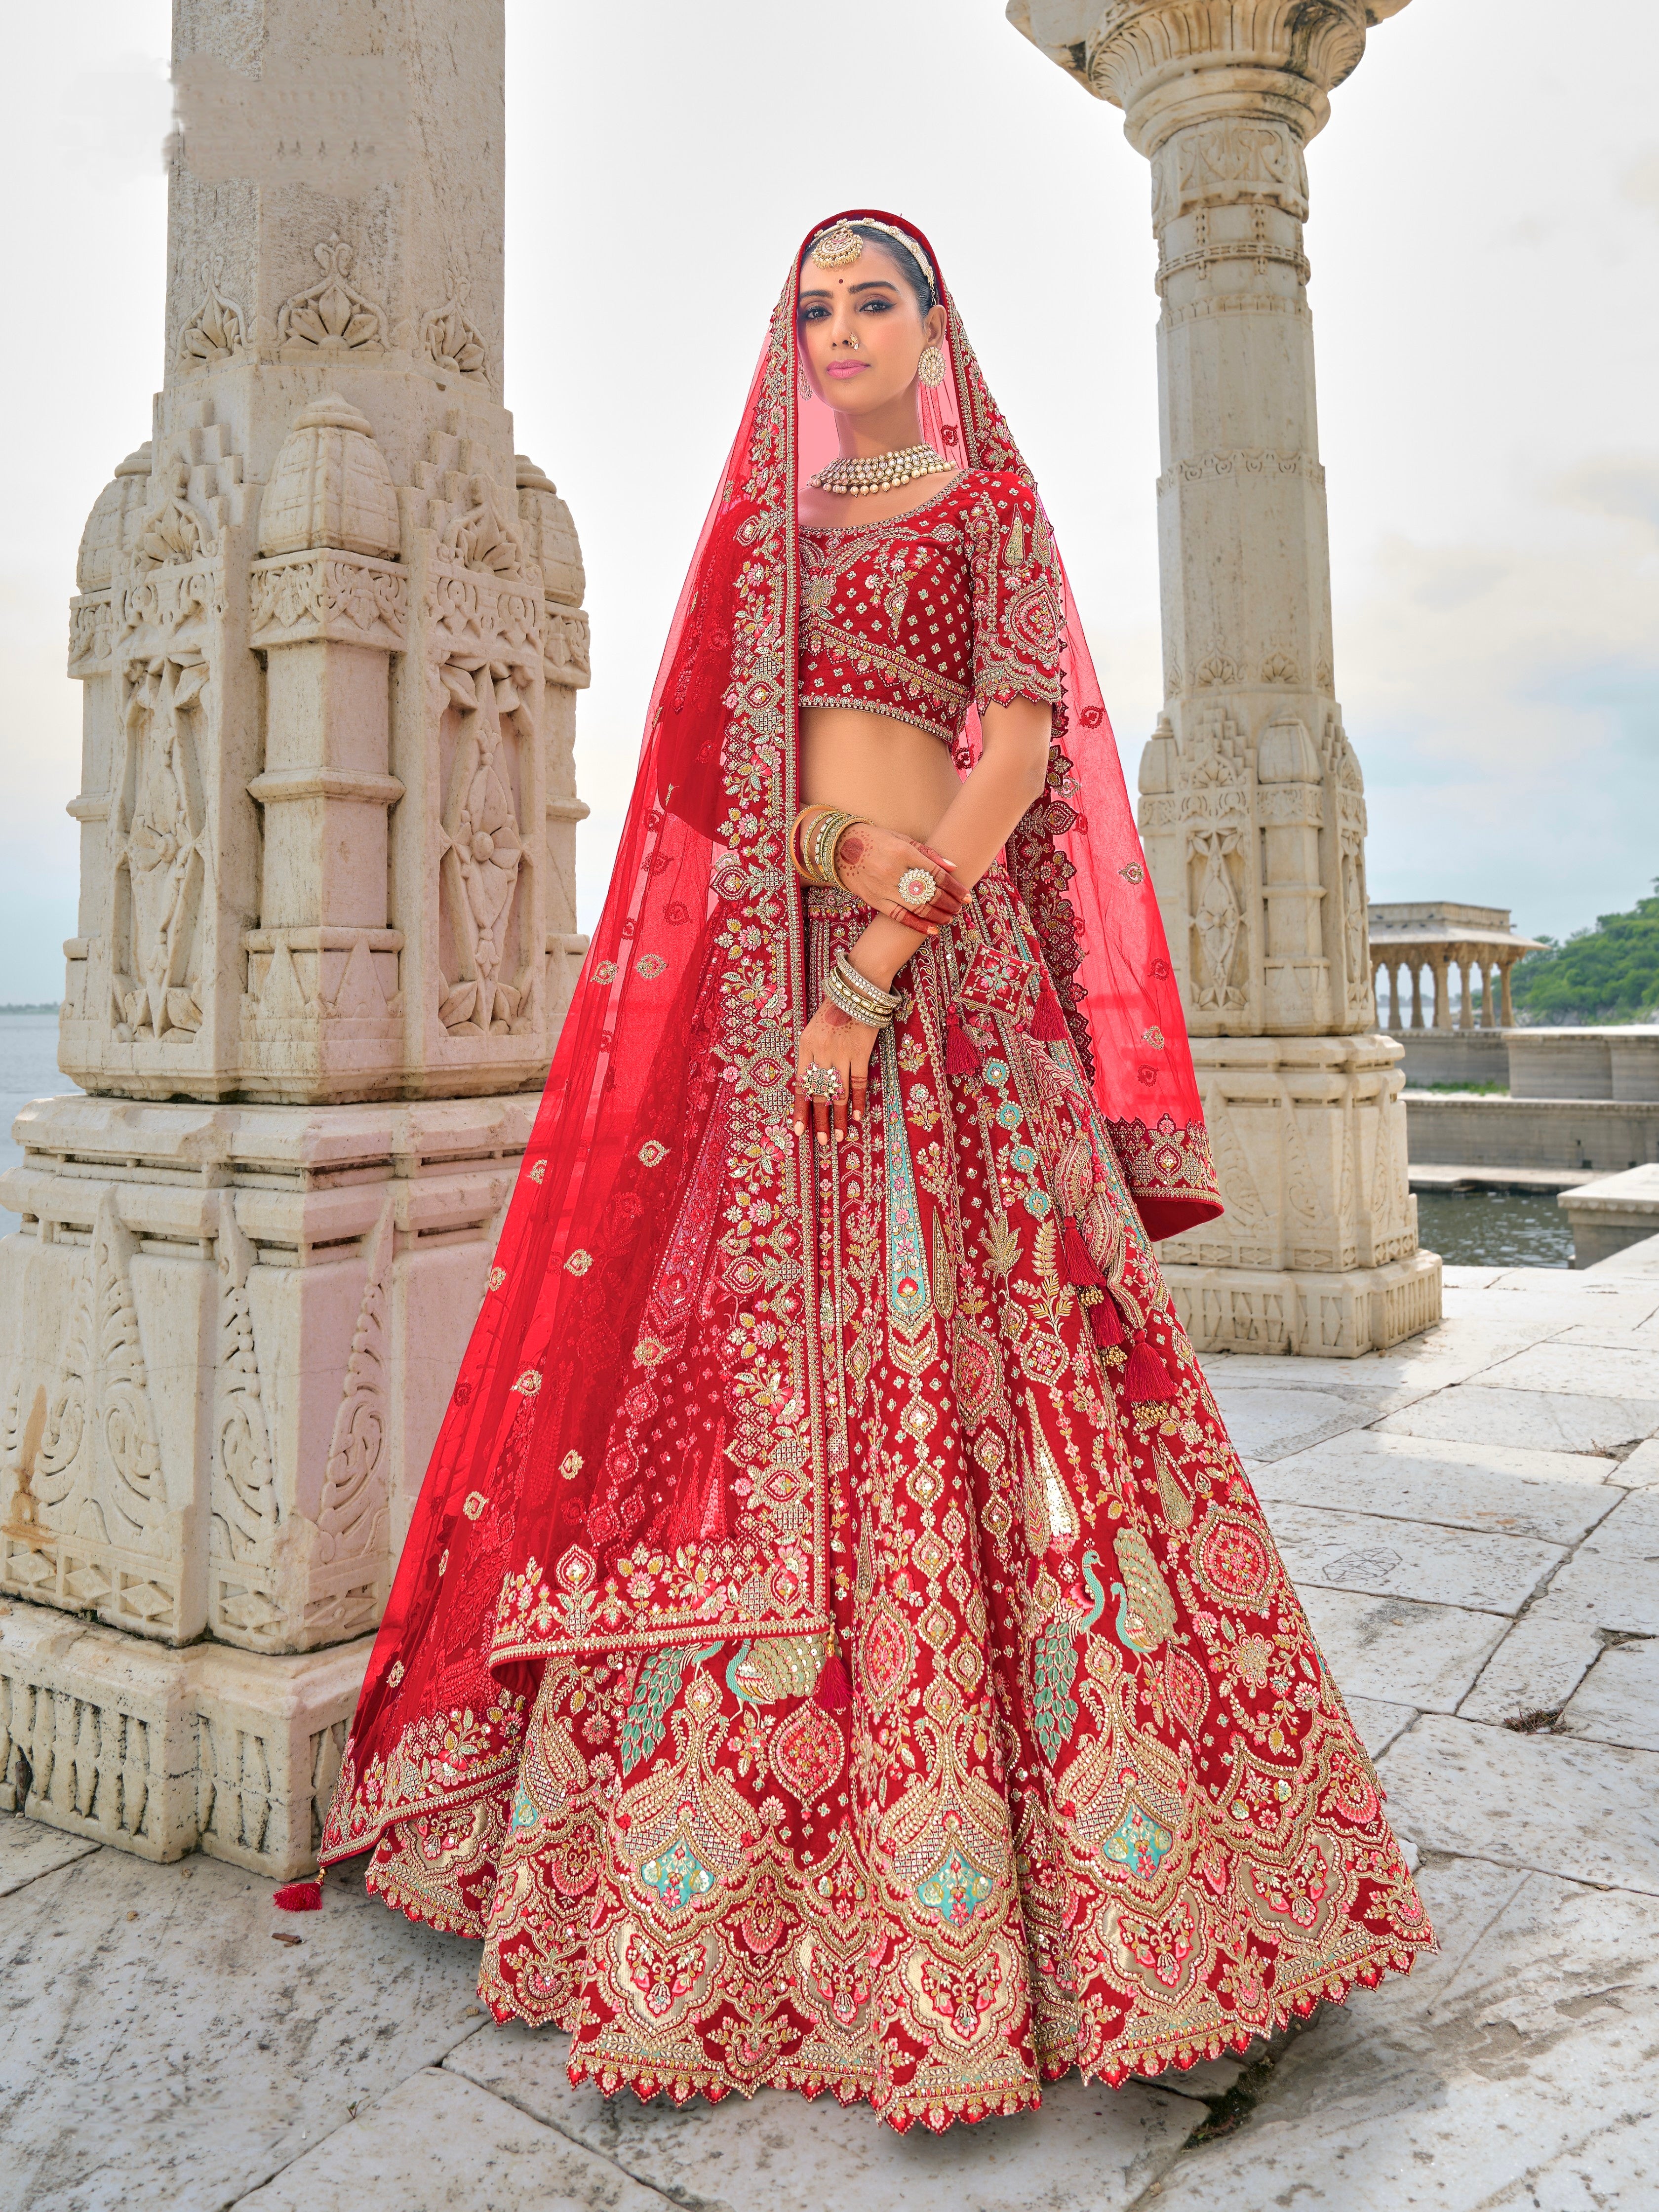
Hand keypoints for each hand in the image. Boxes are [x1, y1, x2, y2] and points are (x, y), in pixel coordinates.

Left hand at [793, 996, 878, 1147]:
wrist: (855, 989)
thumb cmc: (833, 1010)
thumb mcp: (812, 1031)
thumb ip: (810, 1056)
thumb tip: (809, 1085)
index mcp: (805, 1047)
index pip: (800, 1085)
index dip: (800, 1109)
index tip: (799, 1131)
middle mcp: (821, 1052)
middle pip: (818, 1093)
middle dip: (819, 1119)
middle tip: (820, 1141)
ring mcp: (841, 1053)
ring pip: (838, 1092)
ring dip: (837, 1116)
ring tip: (837, 1136)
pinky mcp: (861, 1052)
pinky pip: (858, 1082)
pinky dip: (857, 1101)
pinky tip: (855, 1117)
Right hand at [834, 823, 964, 934]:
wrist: (840, 847)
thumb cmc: (876, 840)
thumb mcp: (902, 839)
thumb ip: (927, 853)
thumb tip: (953, 867)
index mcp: (904, 852)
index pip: (937, 874)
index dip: (954, 887)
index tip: (966, 895)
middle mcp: (894, 871)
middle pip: (930, 893)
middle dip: (950, 903)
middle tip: (961, 908)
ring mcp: (884, 887)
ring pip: (918, 907)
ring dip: (938, 915)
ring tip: (950, 918)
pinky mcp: (874, 900)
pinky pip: (899, 917)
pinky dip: (918, 925)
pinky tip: (932, 930)